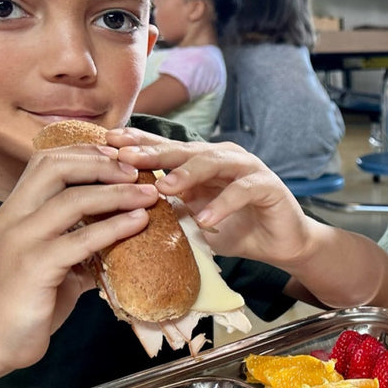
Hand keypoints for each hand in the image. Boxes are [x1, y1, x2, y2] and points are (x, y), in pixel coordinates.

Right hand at [0, 144, 159, 371]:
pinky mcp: (34, 267)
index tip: (120, 156)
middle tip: (138, 172)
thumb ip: (81, 244)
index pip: (46, 162)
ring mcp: (21, 240)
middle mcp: (13, 217)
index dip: (84, 152)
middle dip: (102, 164)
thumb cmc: (26, 301)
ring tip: (148, 194)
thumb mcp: (55, 263)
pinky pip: (81, 240)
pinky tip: (138, 223)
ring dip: (117, 193)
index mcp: (15, 210)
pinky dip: (114, 227)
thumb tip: (122, 236)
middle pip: (57, 168)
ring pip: (72, 200)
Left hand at [108, 128, 311, 265]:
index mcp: (202, 161)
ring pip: (213, 163)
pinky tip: (205, 220)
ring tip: (164, 188)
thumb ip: (169, 209)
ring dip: (187, 174)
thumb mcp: (194, 220)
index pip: (166, 148)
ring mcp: (247, 167)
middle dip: (153, 152)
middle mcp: (223, 157)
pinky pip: (242, 190)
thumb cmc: (235, 230)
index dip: (137, 144)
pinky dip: (223, 205)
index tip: (106, 143)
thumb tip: (124, 208)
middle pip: (184, 150)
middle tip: (125, 157)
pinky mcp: (268, 185)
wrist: (280, 244)